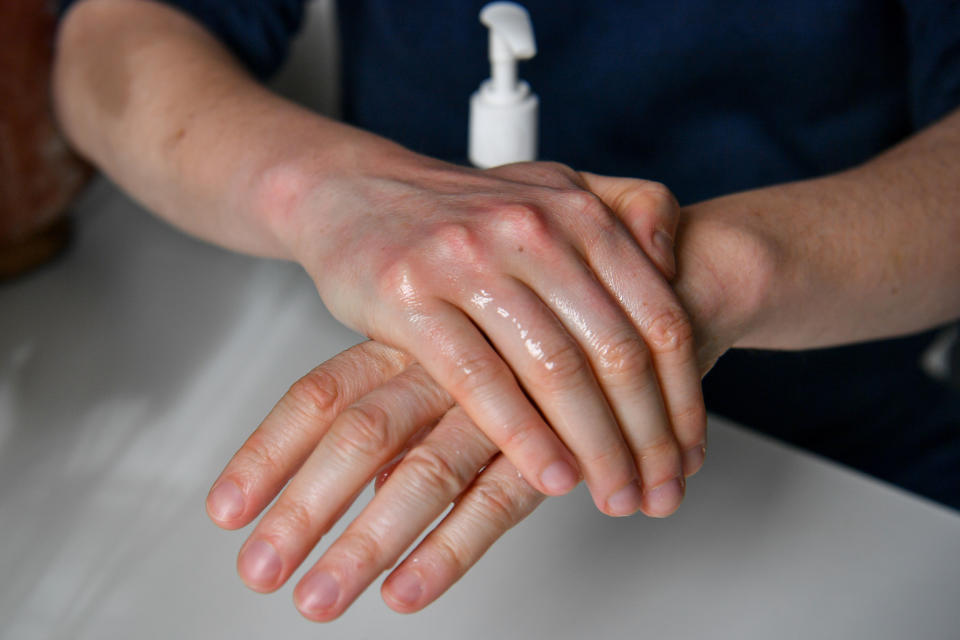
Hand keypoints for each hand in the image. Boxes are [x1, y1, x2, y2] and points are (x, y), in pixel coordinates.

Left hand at [211, 340, 695, 620]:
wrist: (662, 276)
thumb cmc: (553, 307)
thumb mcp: (469, 333)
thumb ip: (417, 396)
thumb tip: (373, 476)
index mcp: (416, 333)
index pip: (322, 392)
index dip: (270, 452)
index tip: (228, 510)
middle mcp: (449, 360)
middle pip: (357, 435)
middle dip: (302, 509)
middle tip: (259, 572)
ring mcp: (503, 396)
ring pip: (421, 473)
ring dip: (365, 544)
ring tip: (320, 598)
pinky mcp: (555, 434)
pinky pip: (496, 497)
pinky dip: (451, 547)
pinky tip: (409, 590)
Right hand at [275, 156, 705, 517]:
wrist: (356, 192)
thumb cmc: (459, 212)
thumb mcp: (551, 188)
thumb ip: (626, 210)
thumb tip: (675, 259)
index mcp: (577, 212)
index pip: (659, 319)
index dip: (685, 400)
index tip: (689, 454)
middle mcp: (532, 229)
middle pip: (616, 353)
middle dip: (648, 439)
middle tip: (659, 492)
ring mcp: (469, 260)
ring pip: (556, 371)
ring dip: (596, 448)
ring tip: (614, 495)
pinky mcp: (411, 294)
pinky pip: (479, 378)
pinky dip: (522, 436)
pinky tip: (550, 475)